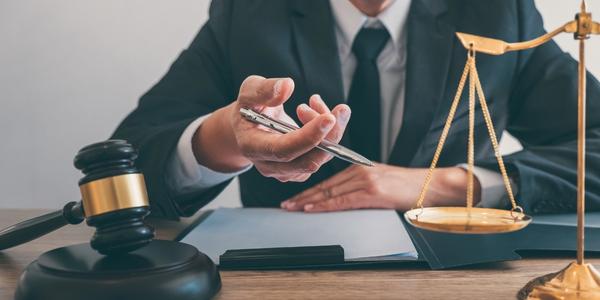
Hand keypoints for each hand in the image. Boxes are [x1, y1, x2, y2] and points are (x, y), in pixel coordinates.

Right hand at [193, 75, 350, 181]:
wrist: (249, 125)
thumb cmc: (249, 107)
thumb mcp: (249, 91)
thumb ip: (264, 89)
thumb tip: (287, 86)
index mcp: (252, 147)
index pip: (283, 149)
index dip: (308, 137)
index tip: (329, 118)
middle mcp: (269, 166)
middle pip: (307, 160)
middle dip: (329, 135)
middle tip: (339, 109)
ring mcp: (286, 171)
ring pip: (320, 157)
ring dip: (329, 128)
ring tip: (314, 102)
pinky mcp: (300, 170)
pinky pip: (323, 155)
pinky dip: (329, 132)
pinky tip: (316, 112)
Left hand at [281, 165, 480, 211]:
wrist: (431, 186)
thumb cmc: (408, 187)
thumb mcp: (380, 181)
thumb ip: (360, 186)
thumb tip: (342, 198)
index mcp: (359, 167)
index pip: (329, 181)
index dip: (309, 189)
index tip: (295, 197)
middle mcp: (359, 171)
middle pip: (325, 186)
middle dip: (303, 196)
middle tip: (286, 204)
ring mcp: (365, 180)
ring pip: (330, 192)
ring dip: (308, 201)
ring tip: (293, 208)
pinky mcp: (372, 192)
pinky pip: (343, 200)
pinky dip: (325, 205)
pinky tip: (312, 208)